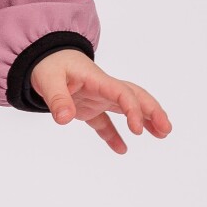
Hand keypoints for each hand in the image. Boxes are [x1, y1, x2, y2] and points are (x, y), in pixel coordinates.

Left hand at [29, 49, 171, 152]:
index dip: (133, 110)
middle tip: (166, 130)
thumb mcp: (48, 79)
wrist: (40, 57)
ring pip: (126, 108)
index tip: (137, 129)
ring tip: (161, 135)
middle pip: (135, 96)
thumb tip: (65, 118)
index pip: (122, 93)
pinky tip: (122, 150)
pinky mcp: (89, 107)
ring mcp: (97, 97)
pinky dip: (113, 135)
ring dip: (144, 120)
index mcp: (97, 79)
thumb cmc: (46, 64)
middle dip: (153, 112)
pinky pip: (105, 122)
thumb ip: (57, 99)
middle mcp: (102, 88)